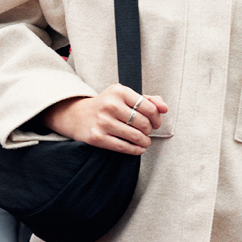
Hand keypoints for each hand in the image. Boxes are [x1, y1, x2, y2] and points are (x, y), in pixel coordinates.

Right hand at [44, 85, 167, 153]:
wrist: (77, 115)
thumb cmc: (107, 106)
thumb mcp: (125, 97)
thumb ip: (148, 100)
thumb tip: (165, 108)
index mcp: (119, 91)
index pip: (149, 108)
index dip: (157, 118)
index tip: (155, 123)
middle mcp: (110, 105)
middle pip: (143, 123)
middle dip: (149, 130)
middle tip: (146, 132)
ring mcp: (102, 121)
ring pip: (136, 136)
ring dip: (144, 142)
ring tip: (143, 141)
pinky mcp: (97, 137)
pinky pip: (124, 147)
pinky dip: (135, 150)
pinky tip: (138, 148)